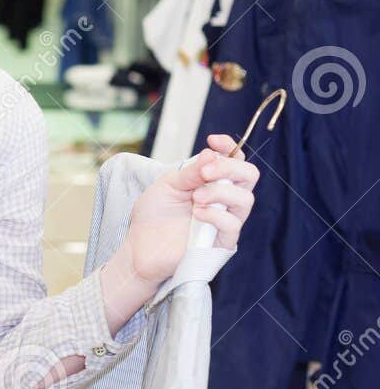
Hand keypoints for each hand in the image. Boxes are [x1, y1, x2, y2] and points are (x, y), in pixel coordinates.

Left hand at [124, 134, 259, 284]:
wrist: (139, 247)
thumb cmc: (154, 215)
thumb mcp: (168, 185)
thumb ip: (191, 172)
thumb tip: (212, 153)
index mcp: (212, 181)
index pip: (235, 160)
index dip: (229, 147)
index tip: (212, 140)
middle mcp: (224, 198)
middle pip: (249, 176)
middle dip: (230, 168)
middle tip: (205, 173)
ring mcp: (225, 220)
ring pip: (245, 199)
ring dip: (220, 192)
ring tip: (195, 197)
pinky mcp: (222, 242)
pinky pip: (233, 225)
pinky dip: (215, 215)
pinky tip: (196, 213)